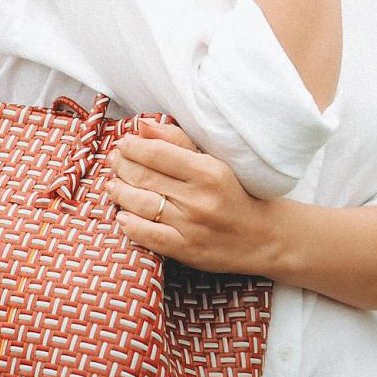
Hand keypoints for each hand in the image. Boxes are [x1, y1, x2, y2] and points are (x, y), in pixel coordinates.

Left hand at [106, 119, 273, 273]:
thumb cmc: (235, 193)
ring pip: (140, 204)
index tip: (124, 142)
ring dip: (119, 192)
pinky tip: (121, 215)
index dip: (132, 146)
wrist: (263, 237)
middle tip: (114, 160)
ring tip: (112, 185)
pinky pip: (147, 236)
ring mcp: (191, 226)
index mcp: (208, 171)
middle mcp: (198, 199)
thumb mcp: (214, 161)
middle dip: (121, 165)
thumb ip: (177, 141)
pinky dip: (129, 224)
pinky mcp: (186, 250)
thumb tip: (142, 126)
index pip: (157, 153)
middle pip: (143, 177)